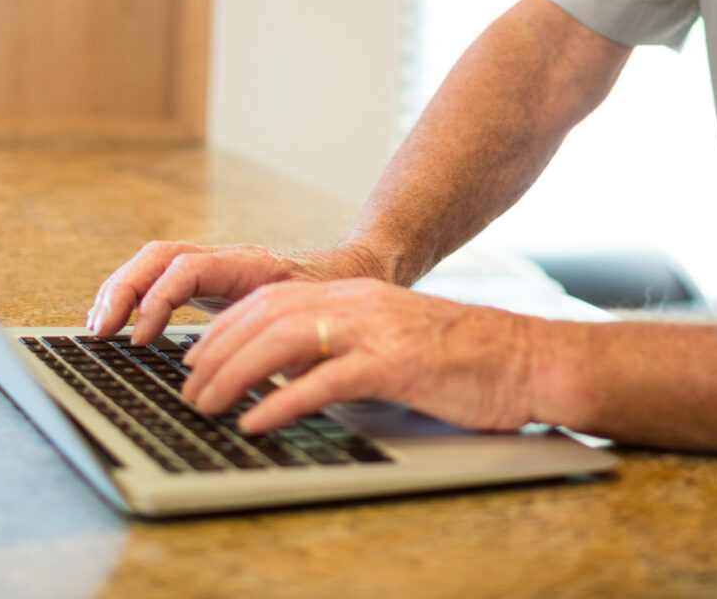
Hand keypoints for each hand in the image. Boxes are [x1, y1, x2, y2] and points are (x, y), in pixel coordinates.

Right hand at [87, 240, 387, 343]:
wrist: (354, 274)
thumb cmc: (337, 304)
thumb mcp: (315, 326)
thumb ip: (287, 349)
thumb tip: (259, 384)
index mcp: (250, 265)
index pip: (188, 268)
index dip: (158, 301)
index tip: (143, 339)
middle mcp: (225, 259)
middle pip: (160, 256)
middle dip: (123, 289)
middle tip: (101, 330)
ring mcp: (214, 267)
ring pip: (155, 263)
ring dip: (121, 290)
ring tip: (98, 327)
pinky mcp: (209, 283)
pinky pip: (162, 277)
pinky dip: (135, 296)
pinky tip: (120, 326)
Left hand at [179, 278, 544, 433]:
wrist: (528, 358)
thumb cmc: (465, 361)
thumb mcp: (393, 342)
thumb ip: (346, 350)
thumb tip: (291, 378)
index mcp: (357, 295)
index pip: (271, 300)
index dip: (226, 328)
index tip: (196, 358)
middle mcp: (361, 303)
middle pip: (267, 315)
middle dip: (217, 351)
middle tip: (188, 388)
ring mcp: (378, 330)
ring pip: (285, 340)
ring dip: (235, 373)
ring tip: (206, 405)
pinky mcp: (396, 364)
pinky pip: (326, 380)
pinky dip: (283, 401)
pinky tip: (257, 422)